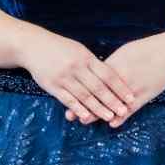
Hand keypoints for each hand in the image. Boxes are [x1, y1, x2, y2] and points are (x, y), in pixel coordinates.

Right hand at [17, 30, 136, 123]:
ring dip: (98, 108)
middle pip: (98, 87)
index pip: (107, 74)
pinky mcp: (53, 86)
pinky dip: (78, 109)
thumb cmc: (59, 49)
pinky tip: (87, 117)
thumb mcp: (79, 50)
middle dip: (112, 100)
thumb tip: (111, 75)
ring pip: (84, 95)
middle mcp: (76, 67)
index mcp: (86, 57)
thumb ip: (93, 63)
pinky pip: (68, 100)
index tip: (130, 97)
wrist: (33, 46)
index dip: (120, 87)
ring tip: (109, 117)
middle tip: (124, 111)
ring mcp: (64, 77)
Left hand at [68, 35, 164, 126]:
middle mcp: (120, 78)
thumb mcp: (124, 54)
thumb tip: (94, 69)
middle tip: (70, 114)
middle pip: (98, 94)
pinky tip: (111, 124)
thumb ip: (109, 64)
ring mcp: (132, 88)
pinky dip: (121, 117)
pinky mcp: (144, 95)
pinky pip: (131, 108)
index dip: (78, 89)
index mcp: (113, 66)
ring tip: (85, 121)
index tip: (65, 95)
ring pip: (112, 104)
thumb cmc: (145, 52)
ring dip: (98, 113)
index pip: (91, 80)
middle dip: (83, 104)